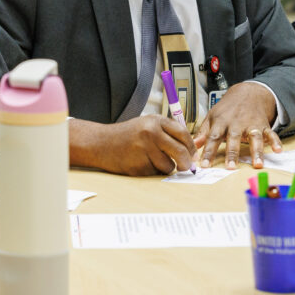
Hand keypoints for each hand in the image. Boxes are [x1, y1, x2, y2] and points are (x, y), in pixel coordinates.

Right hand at [70, 116, 194, 175]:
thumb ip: (167, 133)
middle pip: (180, 151)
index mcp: (156, 121)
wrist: (100, 143)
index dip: (192, 147)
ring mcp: (144, 149)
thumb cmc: (127, 135)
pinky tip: (140, 163)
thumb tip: (190, 150)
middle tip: (187, 167)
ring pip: (168, 166)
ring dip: (165, 167)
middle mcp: (151, 133)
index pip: (183, 134)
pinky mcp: (138, 165)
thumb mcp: (147, 124)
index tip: (194, 155)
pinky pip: (154, 173)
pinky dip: (152, 171)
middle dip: (186, 163)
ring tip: (151, 160)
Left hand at [194, 82, 279, 169]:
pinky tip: (279, 151)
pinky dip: (276, 141)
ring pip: (254, 138)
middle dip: (232, 153)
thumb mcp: (212, 116)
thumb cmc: (228, 108)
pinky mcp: (263, 125)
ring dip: (257, 151)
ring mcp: (251, 124)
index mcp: (222, 121)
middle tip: (231, 167)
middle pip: (234, 139)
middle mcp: (237, 123)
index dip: (208, 151)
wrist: (248, 92)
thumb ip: (203, 132)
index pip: (213, 137)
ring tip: (257, 164)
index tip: (204, 165)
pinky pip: (271, 133)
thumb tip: (192, 145)